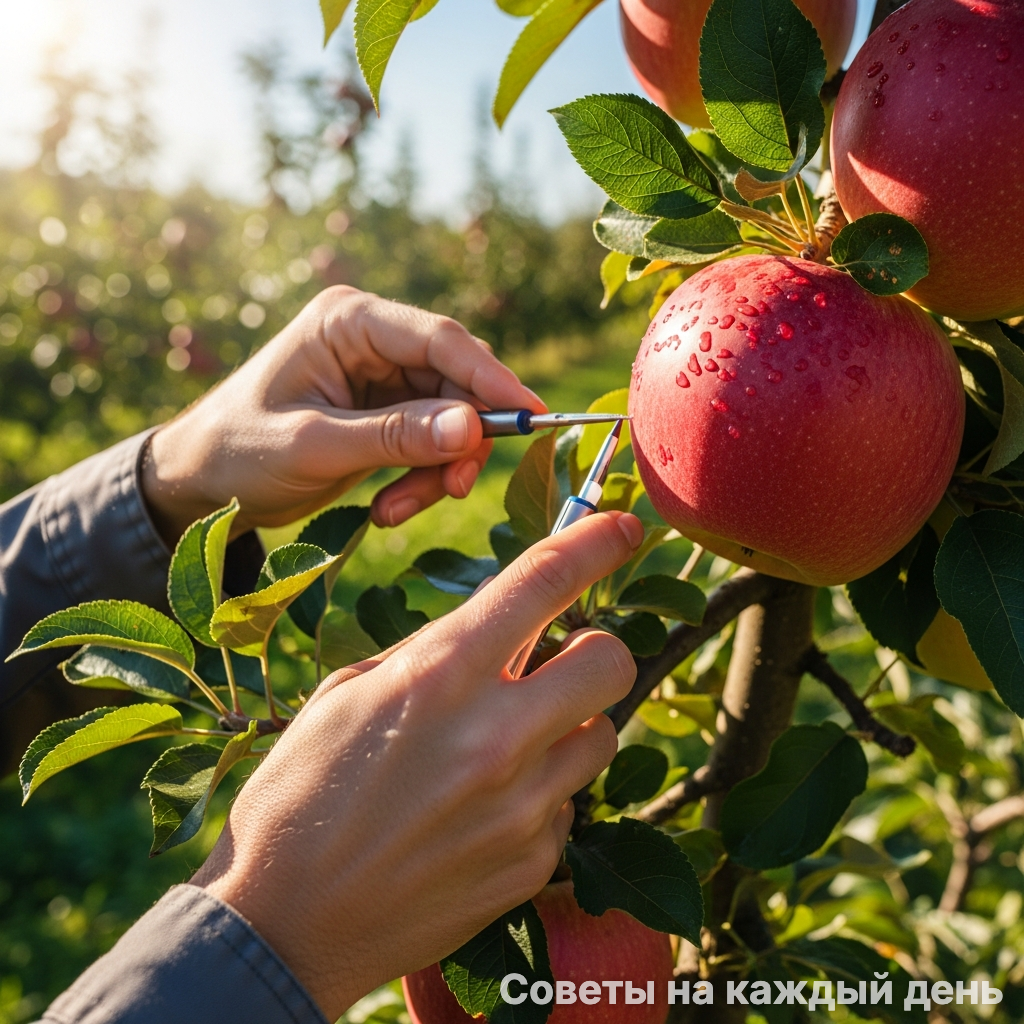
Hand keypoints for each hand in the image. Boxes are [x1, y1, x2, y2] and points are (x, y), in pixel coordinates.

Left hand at [142, 286, 544, 541]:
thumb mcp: (315, 445)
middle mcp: (372, 340)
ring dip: (437, 470)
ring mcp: (381, 377)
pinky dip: (421, 479)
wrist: (201, 483)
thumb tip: (474, 429)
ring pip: (450, 420)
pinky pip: (430, 443)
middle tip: (454, 489)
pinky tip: (388, 507)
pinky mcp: (385, 413)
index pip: (439, 340)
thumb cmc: (239, 451)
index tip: (533, 415)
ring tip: (396, 510)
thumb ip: (395, 436)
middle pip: (454, 382)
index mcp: (348, 321)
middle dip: (460, 440)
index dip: (491, 378)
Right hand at [191, 511, 642, 1020]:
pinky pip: (569, 805)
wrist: (283, 924)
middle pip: (610, 660)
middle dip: (593, 649)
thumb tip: (498, 633)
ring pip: (603, 737)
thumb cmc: (299, 794)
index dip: (594, 543)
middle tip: (558, 662)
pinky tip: (485, 812)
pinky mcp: (530, 863)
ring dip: (570, 727)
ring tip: (510, 747)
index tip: (624, 527)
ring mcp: (521, 806)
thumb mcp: (349, 694)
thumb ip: (433, 655)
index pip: (543, 582)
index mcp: (440, 675)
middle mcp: (495, 735)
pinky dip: (542, 796)